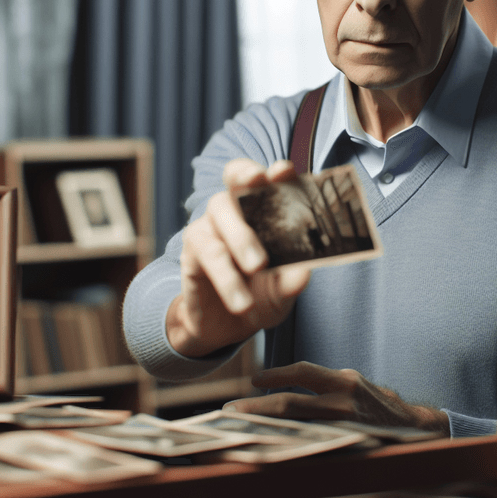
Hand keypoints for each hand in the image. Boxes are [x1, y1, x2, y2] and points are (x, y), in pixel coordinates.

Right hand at [166, 159, 311, 357]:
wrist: (227, 326)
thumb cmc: (260, 294)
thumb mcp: (282, 291)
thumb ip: (291, 281)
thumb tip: (303, 273)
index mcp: (263, 210)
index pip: (268, 180)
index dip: (275, 172)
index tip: (284, 170)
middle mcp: (234, 209)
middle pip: (235, 179)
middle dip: (247, 175)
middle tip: (260, 182)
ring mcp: (210, 226)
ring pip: (222, 214)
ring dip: (241, 238)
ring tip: (258, 266)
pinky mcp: (193, 250)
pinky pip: (209, 254)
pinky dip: (227, 278)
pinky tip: (242, 301)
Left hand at [223, 361, 449, 434]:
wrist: (418, 432)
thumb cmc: (378, 406)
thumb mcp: (354, 386)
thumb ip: (326, 387)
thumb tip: (290, 391)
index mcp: (344, 381)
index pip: (302, 372)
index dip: (275, 375)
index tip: (253, 380)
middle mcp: (344, 401)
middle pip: (290, 404)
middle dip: (257, 407)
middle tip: (230, 410)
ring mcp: (347, 427)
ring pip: (296, 427)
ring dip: (266, 428)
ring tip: (241, 430)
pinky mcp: (349, 448)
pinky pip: (311, 447)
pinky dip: (288, 447)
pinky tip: (270, 452)